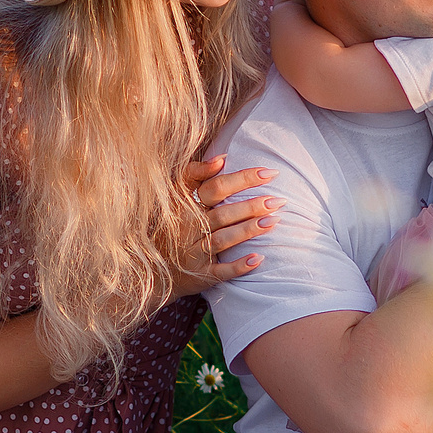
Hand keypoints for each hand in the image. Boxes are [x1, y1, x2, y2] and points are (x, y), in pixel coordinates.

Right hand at [169, 155, 278, 295]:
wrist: (153, 269)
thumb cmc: (172, 226)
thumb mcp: (174, 198)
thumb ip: (195, 175)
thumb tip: (222, 157)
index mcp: (184, 205)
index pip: (214, 187)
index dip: (241, 178)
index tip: (268, 172)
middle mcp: (186, 228)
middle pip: (221, 213)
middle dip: (251, 205)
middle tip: (278, 200)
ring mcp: (192, 252)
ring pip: (222, 240)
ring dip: (248, 230)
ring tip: (274, 221)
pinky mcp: (199, 275)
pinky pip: (220, 271)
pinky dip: (238, 266)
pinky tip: (258, 259)